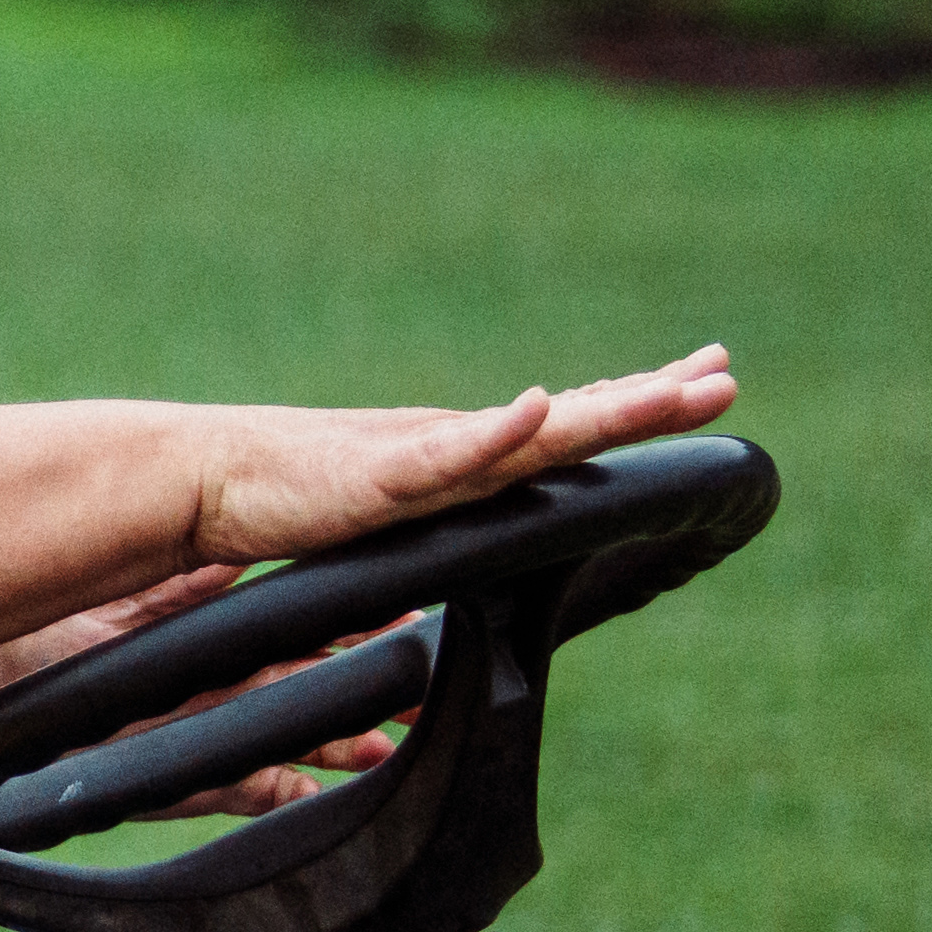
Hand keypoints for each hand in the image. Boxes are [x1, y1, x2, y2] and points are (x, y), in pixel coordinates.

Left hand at [0, 562, 405, 813]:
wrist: (0, 683)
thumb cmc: (68, 629)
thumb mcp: (139, 595)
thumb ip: (199, 577)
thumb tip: (253, 544)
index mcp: (234, 640)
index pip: (314, 634)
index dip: (361, 632)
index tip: (410, 618)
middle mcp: (237, 691)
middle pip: (322, 692)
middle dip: (376, 694)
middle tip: (426, 693)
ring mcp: (220, 738)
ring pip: (298, 743)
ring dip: (342, 747)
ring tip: (382, 743)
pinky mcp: (192, 781)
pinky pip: (249, 792)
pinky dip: (280, 793)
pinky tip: (311, 791)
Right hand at [177, 349, 734, 569]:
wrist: (206, 478)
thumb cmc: (289, 501)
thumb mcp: (392, 515)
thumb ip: (443, 517)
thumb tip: (489, 555)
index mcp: (468, 456)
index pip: (571, 426)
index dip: (638, 404)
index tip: (708, 380)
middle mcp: (460, 445)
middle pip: (576, 422)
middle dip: (653, 398)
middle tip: (724, 376)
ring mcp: (424, 456)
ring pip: (535, 434)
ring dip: (606, 413)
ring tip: (672, 393)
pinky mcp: (379, 475)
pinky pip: (449, 455)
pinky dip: (498, 430)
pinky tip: (540, 408)